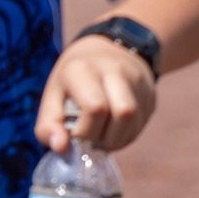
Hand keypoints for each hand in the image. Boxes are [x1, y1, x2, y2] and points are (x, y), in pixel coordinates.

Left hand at [35, 35, 156, 154]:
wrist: (106, 50)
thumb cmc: (73, 80)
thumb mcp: (52, 96)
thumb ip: (49, 125)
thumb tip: (60, 147)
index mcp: (83, 69)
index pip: (95, 107)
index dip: (86, 132)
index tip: (75, 136)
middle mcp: (114, 70)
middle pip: (123, 113)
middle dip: (105, 137)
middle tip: (91, 140)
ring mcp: (136, 80)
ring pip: (136, 119)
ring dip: (118, 139)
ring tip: (102, 138)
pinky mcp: (150, 92)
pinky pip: (142, 123)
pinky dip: (127, 135)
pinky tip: (114, 131)